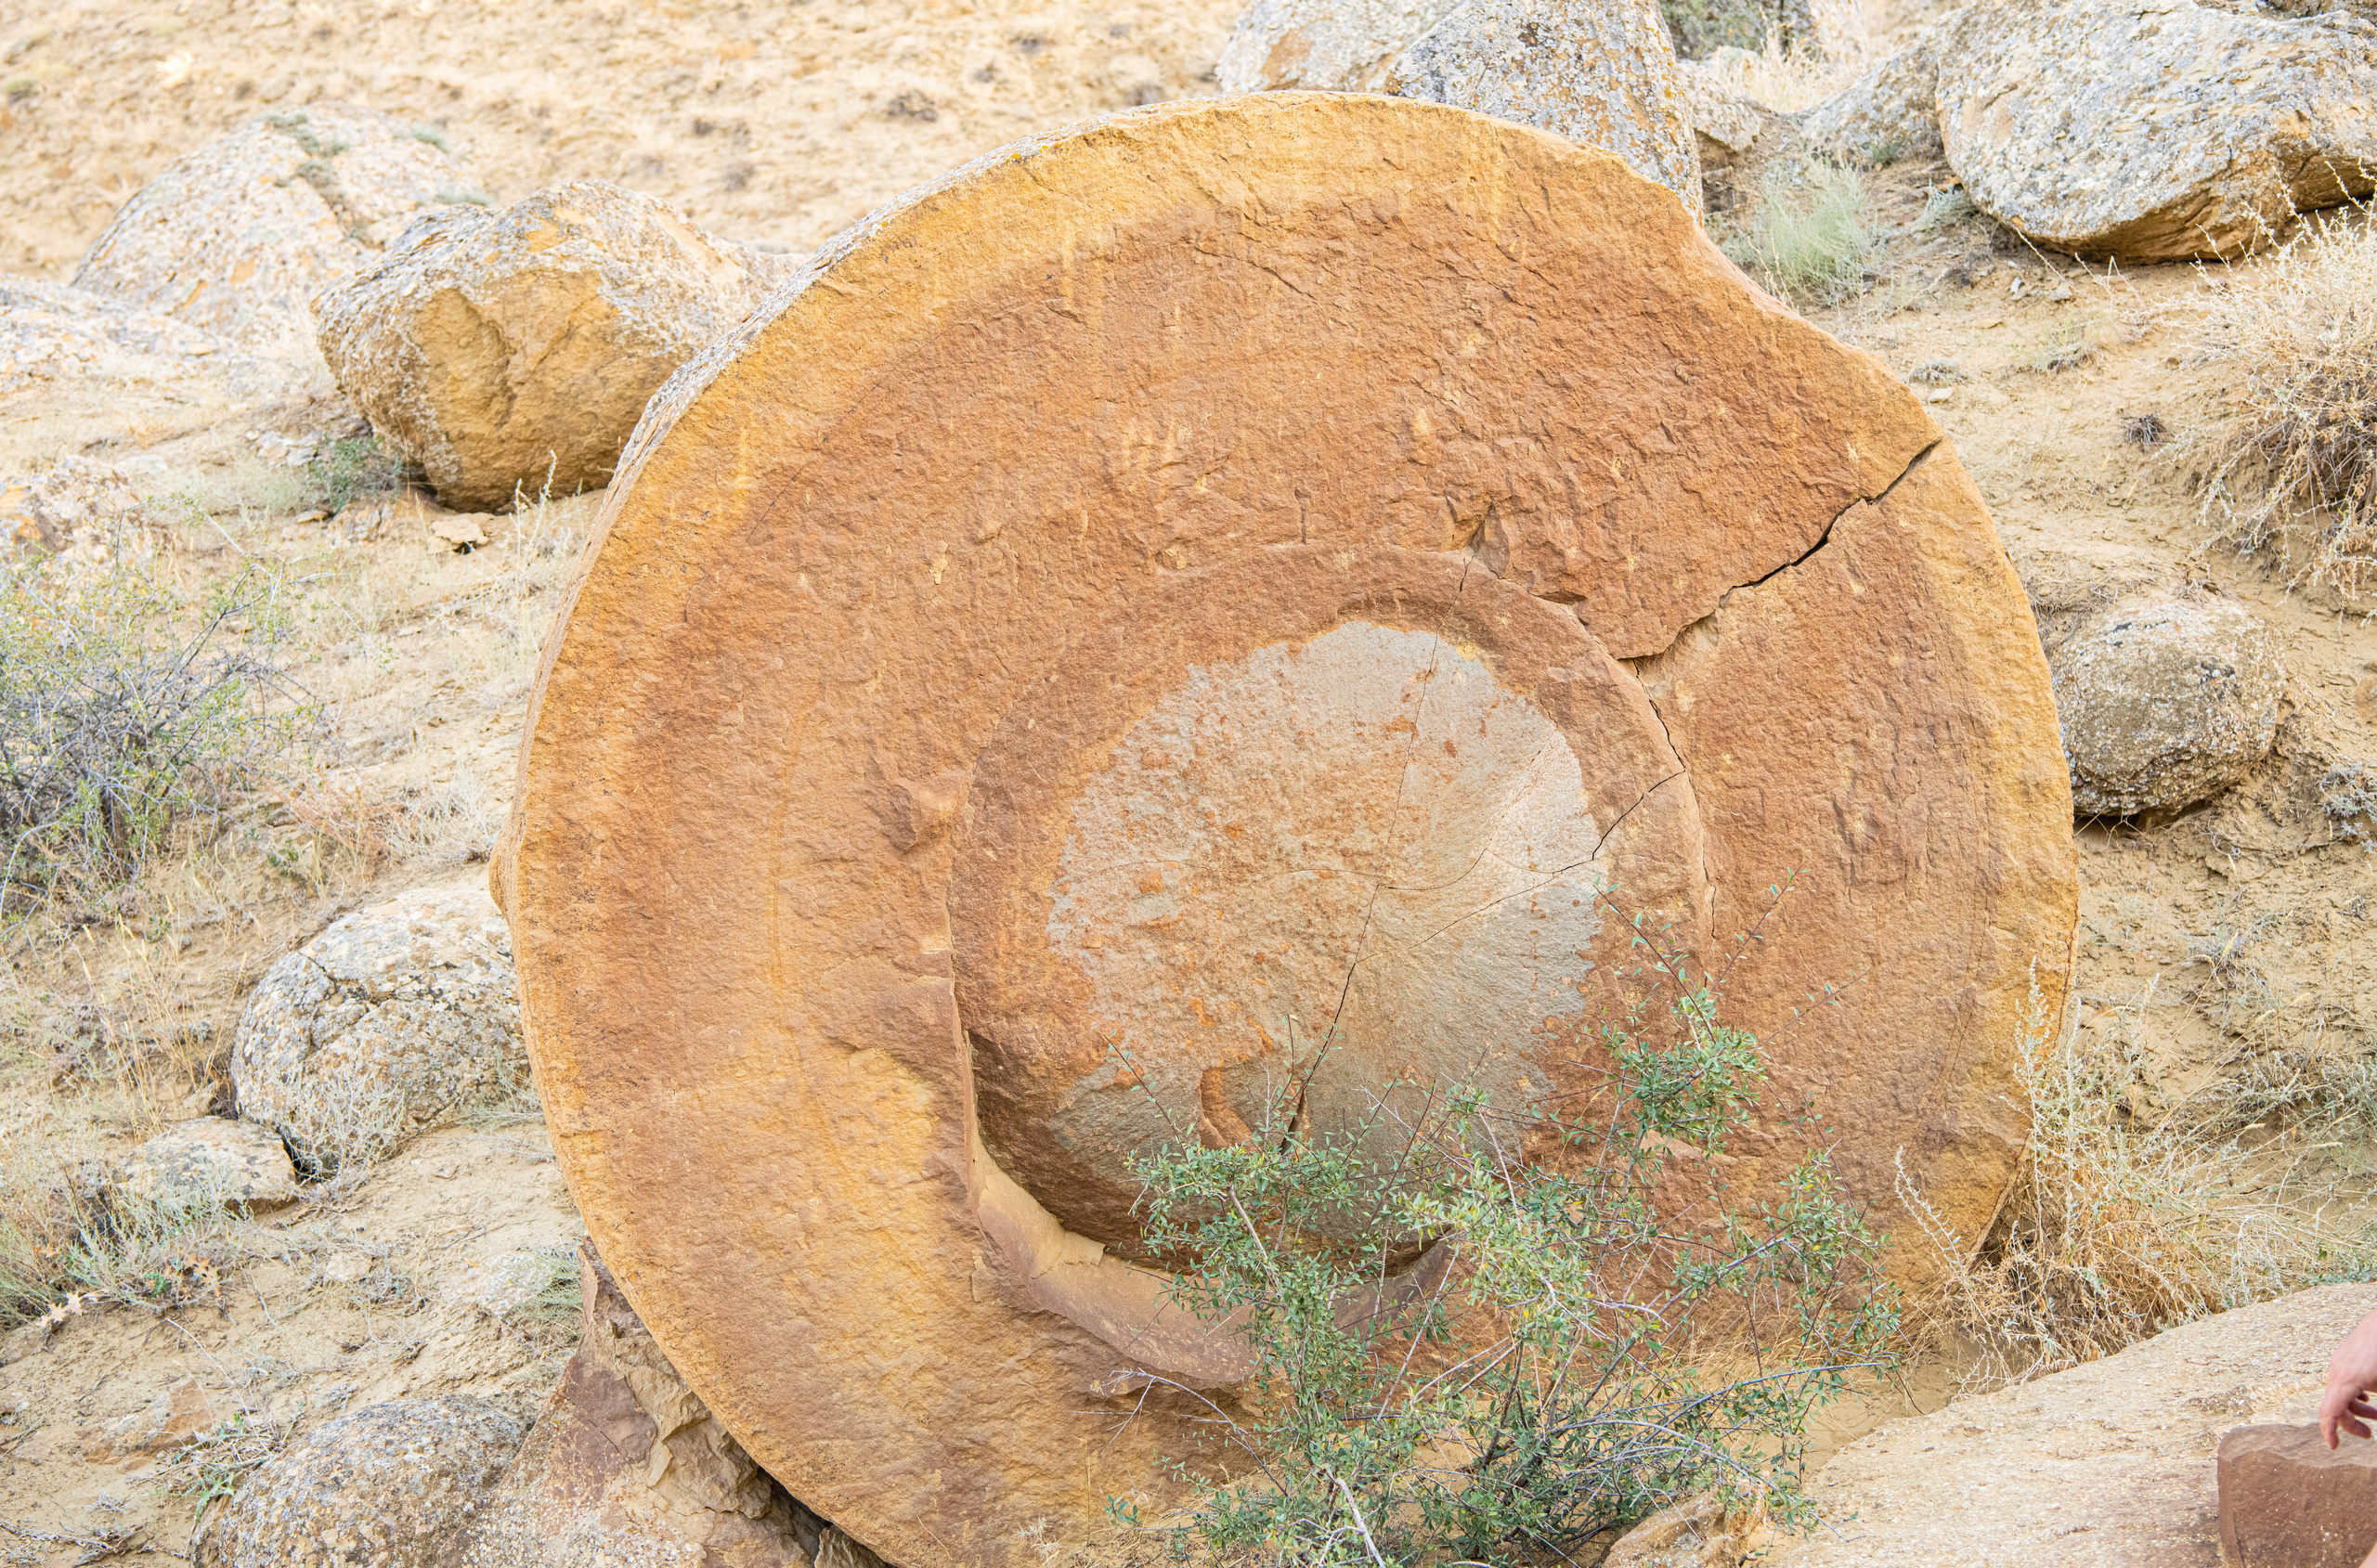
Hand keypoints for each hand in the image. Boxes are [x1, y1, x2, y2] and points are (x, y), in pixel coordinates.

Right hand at [2320, 1307, 2376, 1447]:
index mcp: (2346, 1380)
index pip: (2329, 1412)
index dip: (2329, 1432)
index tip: (2334, 1448)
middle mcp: (2337, 1370)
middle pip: (2335, 1405)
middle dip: (2351, 1424)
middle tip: (2370, 1436)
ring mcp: (2339, 1360)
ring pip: (2338, 1392)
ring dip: (2355, 1409)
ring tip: (2375, 1416)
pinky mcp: (2345, 1354)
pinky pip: (2342, 1380)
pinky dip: (2352, 1394)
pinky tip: (2366, 1396)